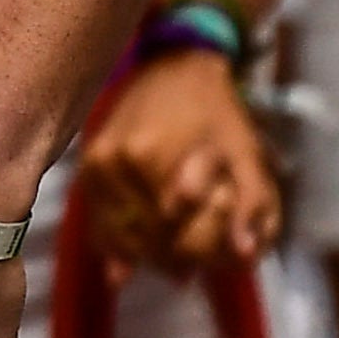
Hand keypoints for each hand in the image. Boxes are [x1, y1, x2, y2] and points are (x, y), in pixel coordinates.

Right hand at [77, 53, 279, 273]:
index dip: (202, 255)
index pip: (178, 237)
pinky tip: (129, 262)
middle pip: (146, 240)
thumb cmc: (217, 114)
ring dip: (145, 256)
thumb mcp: (246, 154)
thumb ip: (252, 205)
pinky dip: (116, 246)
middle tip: (191, 269)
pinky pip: (97, 224)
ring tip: (168, 262)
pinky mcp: (86, 168)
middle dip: (173, 259)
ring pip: (118, 238)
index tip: (215, 261)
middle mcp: (117, 163)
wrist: (175, 68)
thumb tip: (244, 255)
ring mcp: (96, 166)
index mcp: (155, 157)